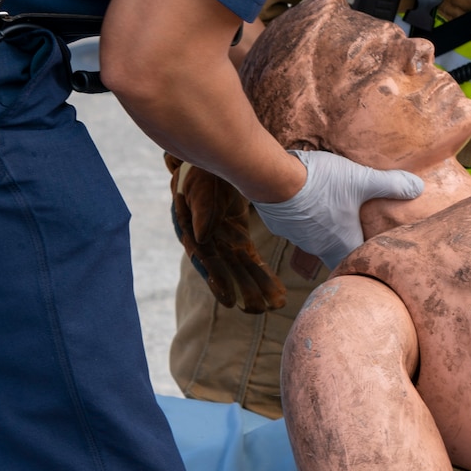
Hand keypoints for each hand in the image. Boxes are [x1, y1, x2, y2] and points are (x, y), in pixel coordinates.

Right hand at [166, 154, 284, 313]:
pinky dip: (262, 274)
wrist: (215, 160)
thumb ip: (202, 211)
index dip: (217, 281)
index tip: (228, 301)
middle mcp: (209, 244)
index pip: (206, 261)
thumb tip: (200, 236)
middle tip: (259, 311)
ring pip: (242, 269)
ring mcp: (224, 242)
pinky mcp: (238, 238)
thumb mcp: (200, 187)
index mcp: (194, 233)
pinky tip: (276, 291)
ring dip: (258, 287)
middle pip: (227, 271)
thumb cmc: (202, 174)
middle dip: (243, 291)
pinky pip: (251, 260)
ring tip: (276, 305)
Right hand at [250, 149, 424, 267]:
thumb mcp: (361, 180)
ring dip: (324, 233)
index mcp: (340, 243)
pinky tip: (308, 204)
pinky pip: (296, 229)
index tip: (375, 257)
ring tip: (334, 217)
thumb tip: (419, 188)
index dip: (367, 263)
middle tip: (356, 238)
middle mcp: (318, 247)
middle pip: (335, 257)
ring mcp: (297, 238)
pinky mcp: (281, 226)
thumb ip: (390, 184)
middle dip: (346, 249)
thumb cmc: (322, 183)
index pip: (357, 265)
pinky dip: (304, 221)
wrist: (274, 178)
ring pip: (315, 243)